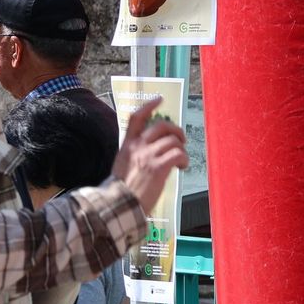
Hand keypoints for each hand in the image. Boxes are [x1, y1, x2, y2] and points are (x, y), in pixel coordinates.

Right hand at [112, 97, 188, 213]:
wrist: (119, 204)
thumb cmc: (122, 189)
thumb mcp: (123, 164)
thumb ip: (135, 154)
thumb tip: (153, 151)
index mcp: (127, 144)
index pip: (136, 118)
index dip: (149, 106)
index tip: (160, 99)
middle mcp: (138, 146)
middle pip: (162, 126)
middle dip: (176, 131)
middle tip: (181, 141)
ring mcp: (148, 156)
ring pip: (173, 141)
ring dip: (182, 150)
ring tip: (181, 161)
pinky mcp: (158, 167)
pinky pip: (178, 154)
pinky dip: (184, 159)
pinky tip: (181, 167)